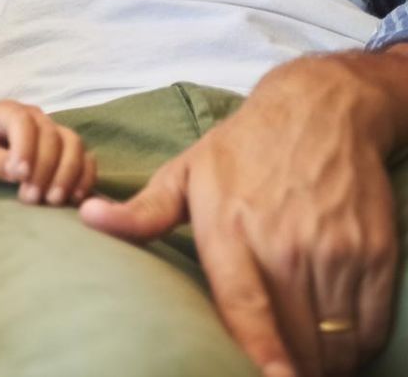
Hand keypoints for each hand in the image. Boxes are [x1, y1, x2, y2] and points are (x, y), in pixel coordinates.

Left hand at [0, 100, 96, 204]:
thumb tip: (16, 172)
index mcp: (7, 111)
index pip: (23, 122)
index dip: (25, 148)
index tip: (19, 177)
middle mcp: (35, 117)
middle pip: (52, 136)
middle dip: (44, 169)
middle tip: (30, 198)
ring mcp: (54, 131)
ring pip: (74, 144)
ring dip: (67, 174)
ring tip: (52, 201)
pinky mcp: (67, 150)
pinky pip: (86, 159)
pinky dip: (85, 178)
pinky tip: (74, 199)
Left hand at [80, 58, 401, 376]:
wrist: (319, 111)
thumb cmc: (242, 148)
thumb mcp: (185, 173)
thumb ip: (143, 212)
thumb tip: (88, 217)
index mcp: (231, 229)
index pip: (245, 309)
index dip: (257, 354)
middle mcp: (285, 243)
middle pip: (294, 337)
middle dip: (286, 363)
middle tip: (274, 367)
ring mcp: (334, 249)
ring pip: (335, 337)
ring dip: (323, 358)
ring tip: (305, 360)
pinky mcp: (374, 252)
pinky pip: (371, 322)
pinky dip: (358, 342)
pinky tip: (340, 342)